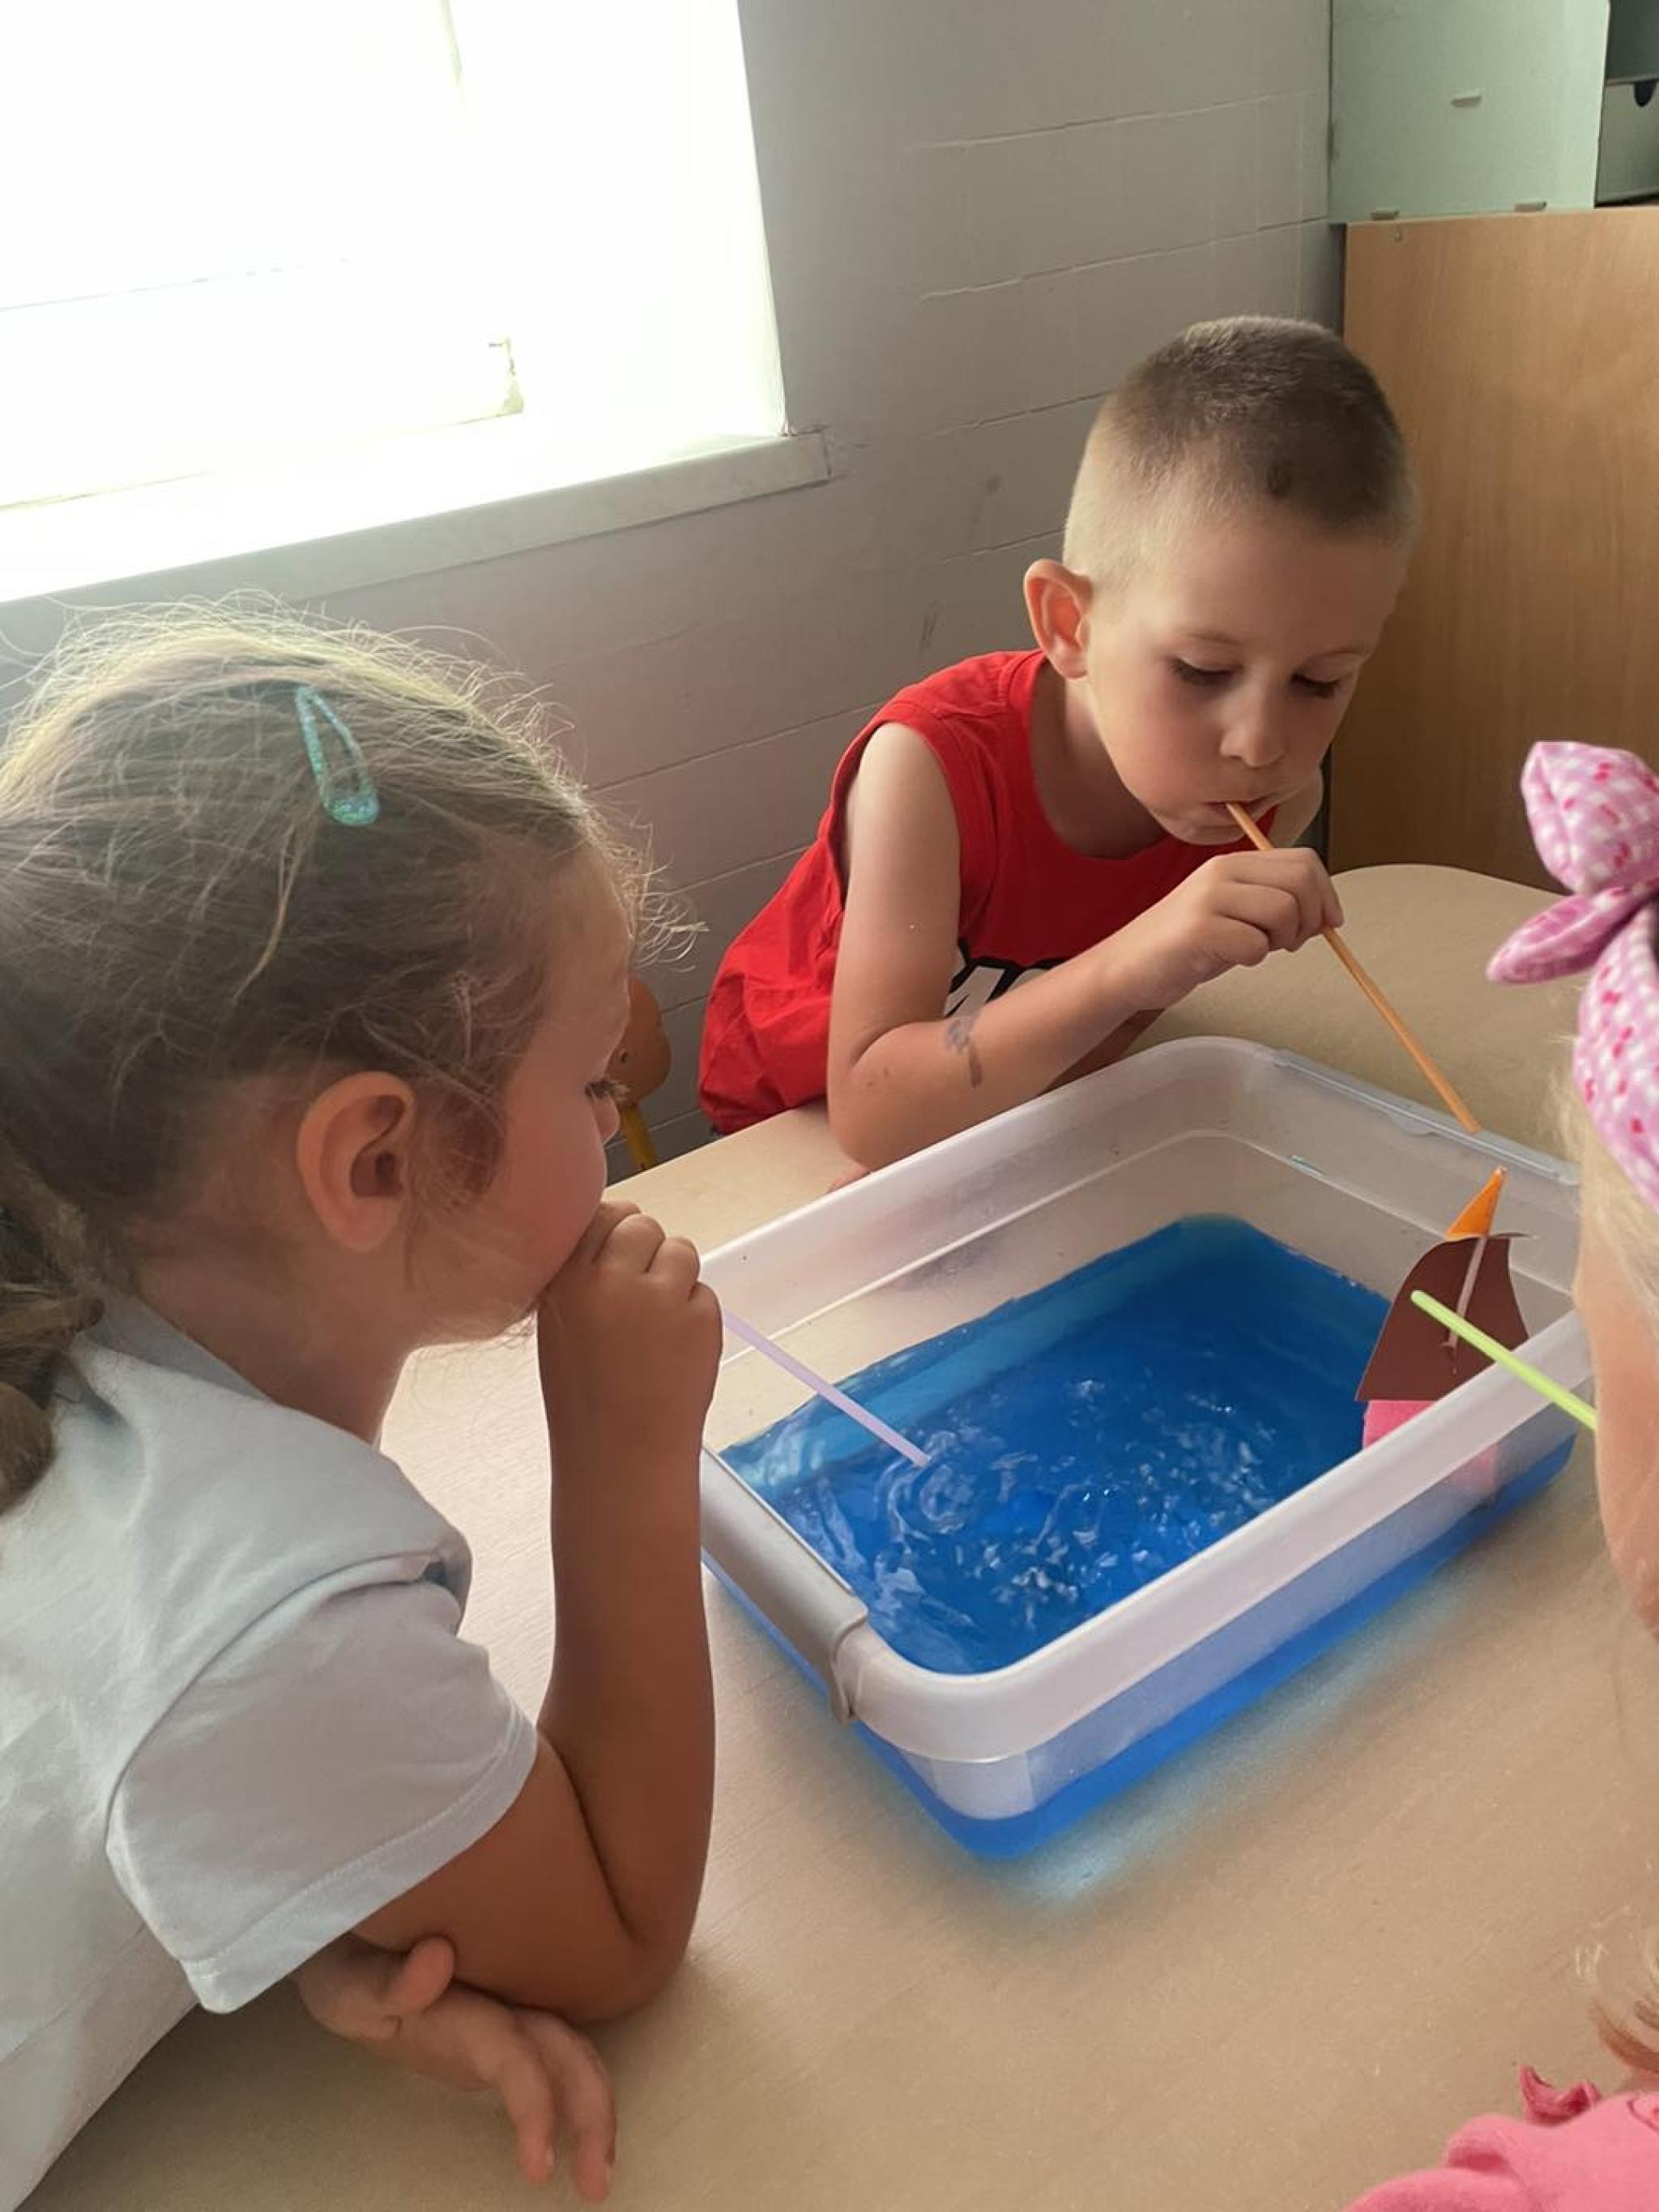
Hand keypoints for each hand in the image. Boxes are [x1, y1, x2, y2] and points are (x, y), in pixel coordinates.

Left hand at [294, 1935, 614, 2197]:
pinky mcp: (499, 2035)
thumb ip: (389, 1979)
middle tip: (595, 2188)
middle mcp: (498, 2005)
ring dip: (592, 2111)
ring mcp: (504, 2018)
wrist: (353, 1947)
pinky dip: (573, 2101)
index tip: (538, 2168)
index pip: (514, 2049)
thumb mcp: (349, 1982)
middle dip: (592, 2113)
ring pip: (568, 2055)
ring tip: (597, 2179)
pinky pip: (549, 2064)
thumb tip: (437, 1957)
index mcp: (464, 2001)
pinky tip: (576, 2145)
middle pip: (564, 2051)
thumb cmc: (346, 1968)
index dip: (535, 2101)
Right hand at [538, 1201, 721, 1469]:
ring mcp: (661, 1298)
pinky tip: (675, 1350)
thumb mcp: (559, 1325)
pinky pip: (704, 1292)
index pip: (601, 1215)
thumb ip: (581, 1275)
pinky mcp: (701, 1318)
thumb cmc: (583, 1398)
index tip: (616, 1256)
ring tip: (659, 1322)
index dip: (614, 1230)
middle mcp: (612, 1280)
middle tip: (640, 1294)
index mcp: (567, 1281)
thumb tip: (615, 1229)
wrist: (621, 1459)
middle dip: (646, 1252)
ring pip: (681, 1251)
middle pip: (643, 1226)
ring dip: (675, 1276)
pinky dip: (695, 1313)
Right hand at [1096, 848, 1341, 1010]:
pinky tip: (1231, 958)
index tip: (1326, 923)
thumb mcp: (1234, 912)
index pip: (1304, 861)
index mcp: (1234, 863)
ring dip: (1282, 940)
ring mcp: (1208, 899)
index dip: (1326, 894)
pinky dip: (1253, 958)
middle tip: (1290, 943)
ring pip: (1283, 910)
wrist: (1128, 967)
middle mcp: (1221, 872)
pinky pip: (1254, 944)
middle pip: (1300, 882)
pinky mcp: (1198, 930)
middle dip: (1310, 919)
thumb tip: (1325, 914)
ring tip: (1258, 950)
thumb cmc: (1185, 945)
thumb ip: (1273, 904)